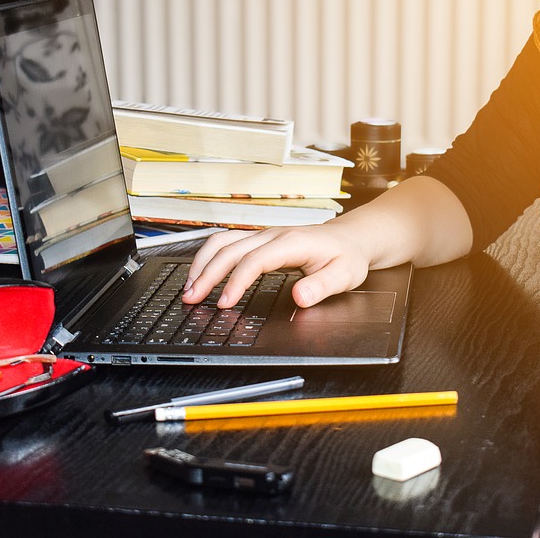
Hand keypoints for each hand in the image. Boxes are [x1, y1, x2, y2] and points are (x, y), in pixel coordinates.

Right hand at [182, 222, 372, 308]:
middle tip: (191, 299)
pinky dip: (209, 257)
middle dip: (207, 275)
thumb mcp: (344, 275)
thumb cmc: (346, 257)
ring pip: (223, 242)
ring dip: (202, 263)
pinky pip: (227, 242)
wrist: (350, 238)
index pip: (255, 260)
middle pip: (230, 250)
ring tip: (188, 288)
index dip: (236, 281)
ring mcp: (263, 235)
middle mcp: (272, 235)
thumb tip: (300, 296)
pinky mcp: (259, 240)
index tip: (224, 303)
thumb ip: (322, 287)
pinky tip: (201, 273)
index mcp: (291, 243)